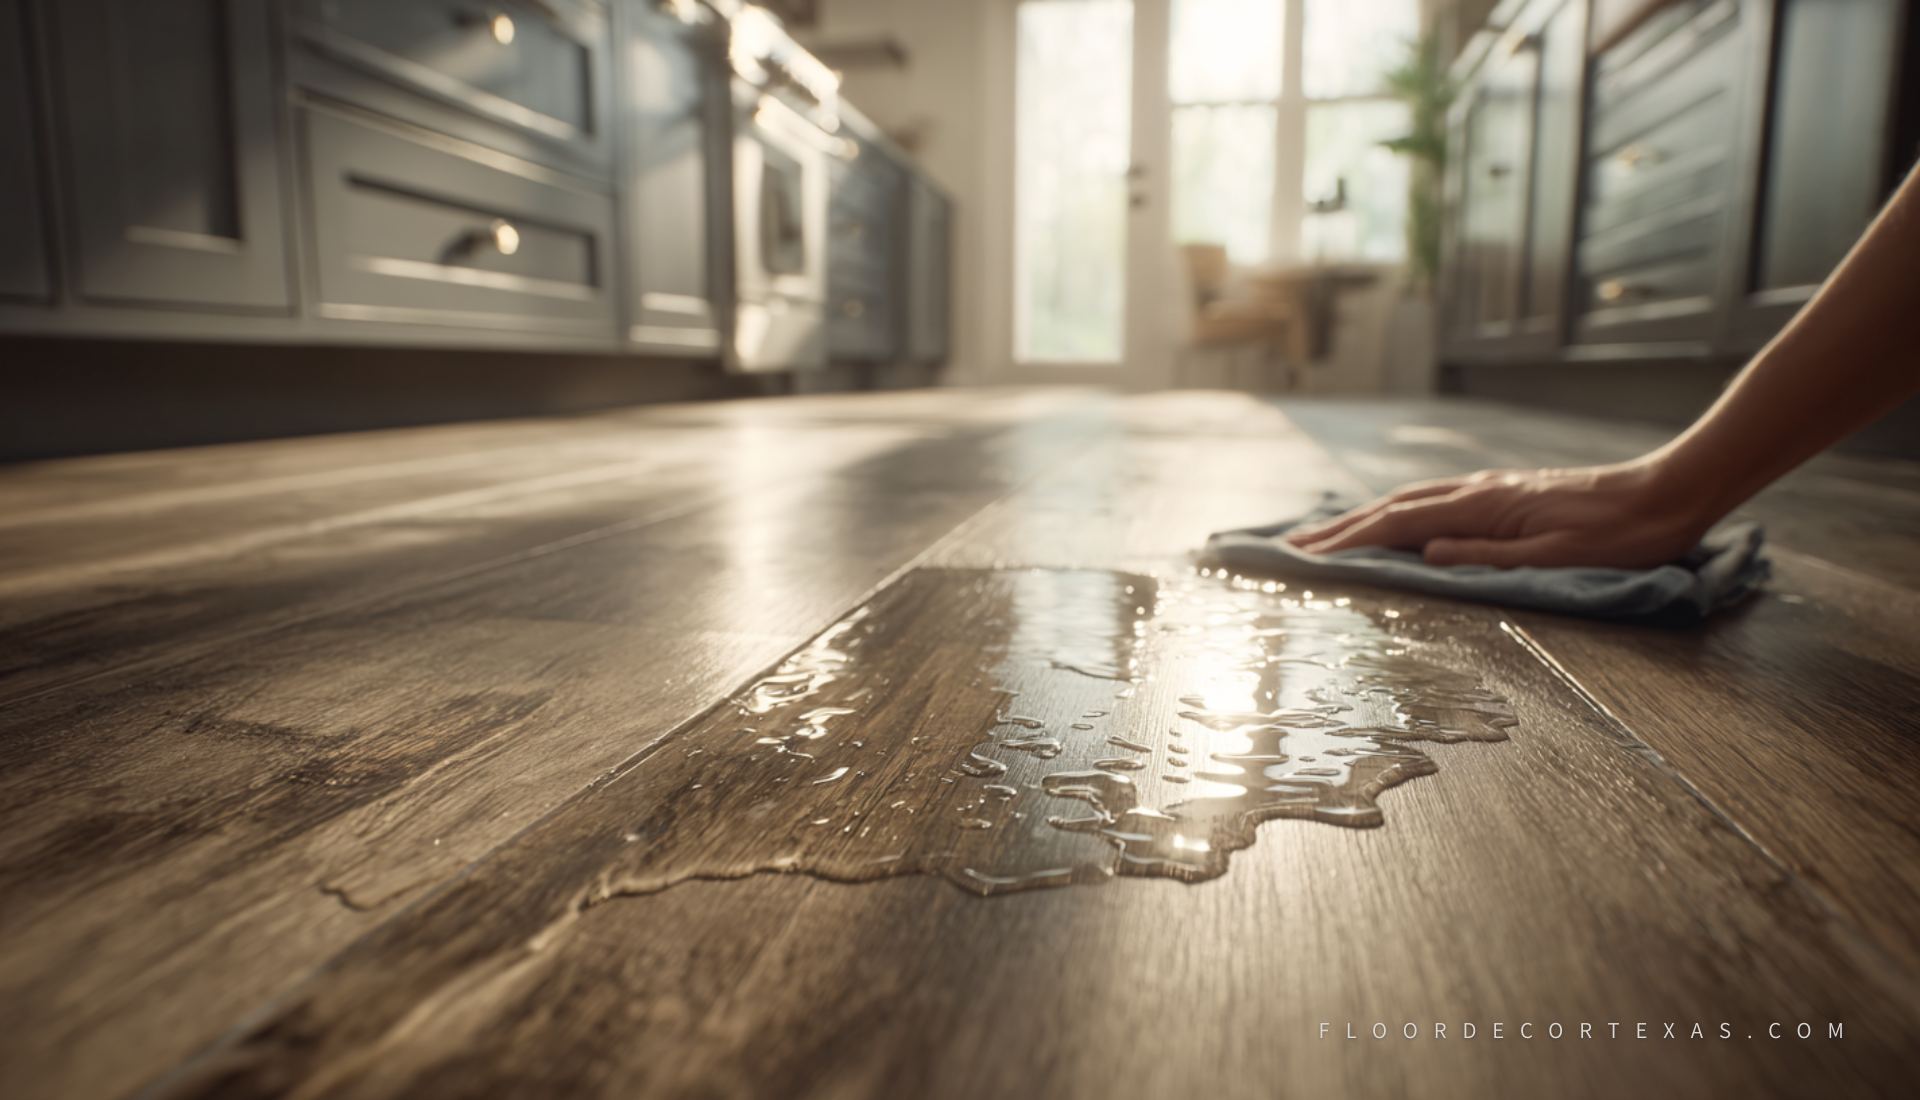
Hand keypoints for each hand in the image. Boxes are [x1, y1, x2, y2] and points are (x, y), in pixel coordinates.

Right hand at [1284, 461, 1721, 568]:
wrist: (1669, 493)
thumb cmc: (1622, 535)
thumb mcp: (1557, 556)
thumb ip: (1487, 558)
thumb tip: (1425, 554)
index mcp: (1486, 507)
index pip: (1400, 523)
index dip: (1349, 540)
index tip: (1305, 555)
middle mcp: (1479, 490)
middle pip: (1393, 506)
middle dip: (1339, 528)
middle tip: (1290, 545)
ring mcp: (1490, 488)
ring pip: (1410, 500)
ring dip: (1362, 518)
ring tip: (1326, 535)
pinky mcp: (1505, 493)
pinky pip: (1433, 500)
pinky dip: (1396, 511)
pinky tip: (1392, 520)